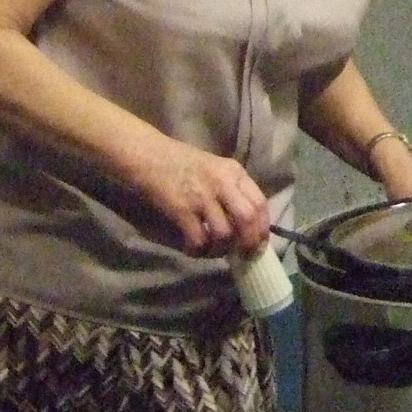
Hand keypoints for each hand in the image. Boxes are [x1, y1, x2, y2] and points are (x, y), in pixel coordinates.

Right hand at [138, 141, 271, 257]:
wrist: (148, 155)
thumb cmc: (182, 162)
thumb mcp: (215, 169)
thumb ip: (232, 190)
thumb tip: (247, 226)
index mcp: (234, 172)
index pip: (260, 203)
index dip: (263, 229)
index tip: (259, 245)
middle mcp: (223, 182)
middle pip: (248, 219)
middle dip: (248, 243)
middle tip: (242, 256)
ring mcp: (202, 195)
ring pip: (224, 234)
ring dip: (220, 249)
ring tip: (212, 251)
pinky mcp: (182, 209)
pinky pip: (199, 239)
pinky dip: (198, 251)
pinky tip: (193, 249)